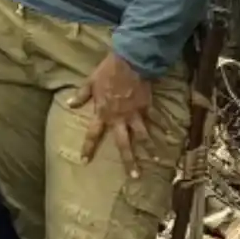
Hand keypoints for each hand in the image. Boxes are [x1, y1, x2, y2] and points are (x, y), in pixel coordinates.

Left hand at [68, 52, 155, 177]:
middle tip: (134, 176)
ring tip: (156, 160)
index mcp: (103, 114)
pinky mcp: (147, 107)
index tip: (85, 161)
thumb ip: (81, 96)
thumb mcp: (90, 82)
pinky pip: (155, 120)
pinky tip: (170, 135)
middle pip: (124, 144)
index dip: (88, 147)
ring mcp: (135, 114)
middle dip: (128, 160)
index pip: (93, 134)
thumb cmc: (107, 72)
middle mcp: (119, 118)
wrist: (130, 62)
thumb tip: (69, 104)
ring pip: (143, 136)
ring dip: (149, 148)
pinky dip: (162, 127)